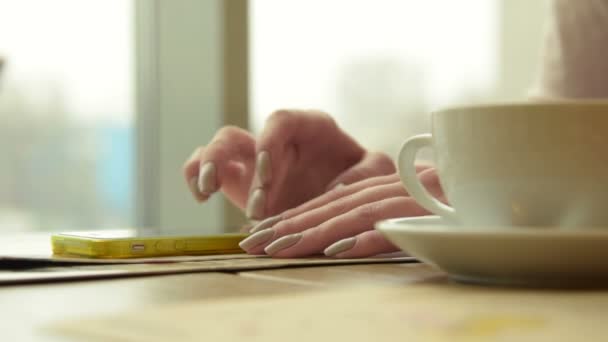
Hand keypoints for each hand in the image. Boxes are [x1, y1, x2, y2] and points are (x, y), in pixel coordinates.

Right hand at [183, 110, 395, 218]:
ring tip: (207, 191)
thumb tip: (338, 187)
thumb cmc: (362, 174)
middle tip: (259, 208)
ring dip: (208, 166)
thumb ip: (367, 171)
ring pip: (218, 147)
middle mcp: (277, 140)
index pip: (280, 121)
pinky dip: (196, 176)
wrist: (348, 193)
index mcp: (309, 127)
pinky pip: (205, 167)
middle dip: (243, 170)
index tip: (268, 175)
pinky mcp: (239, 180)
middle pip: (243, 135)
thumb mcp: (375, 170)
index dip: (268, 143)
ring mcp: (254, 160)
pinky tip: (202, 197)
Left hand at [238, 167, 443, 257]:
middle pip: (327, 209)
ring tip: (278, 249)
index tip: (257, 233)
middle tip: (250, 243)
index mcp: (376, 188)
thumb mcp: (406, 204)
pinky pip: (391, 228)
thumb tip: (338, 236)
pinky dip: (364, 238)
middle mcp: (384, 190)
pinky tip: (336, 250)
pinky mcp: (428, 216)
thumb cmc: (452, 201)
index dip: (289, 218)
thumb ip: (374, 214)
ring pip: (349, 216)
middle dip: (285, 227)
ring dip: (311, 232)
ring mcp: (406, 201)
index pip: (324, 204)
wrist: (496, 184)